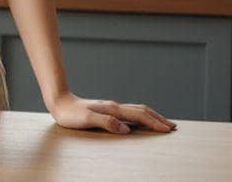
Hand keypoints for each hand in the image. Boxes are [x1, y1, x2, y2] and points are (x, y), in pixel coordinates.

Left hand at [47, 92, 176, 134]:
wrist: (59, 102)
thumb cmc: (70, 114)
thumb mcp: (87, 120)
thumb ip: (106, 123)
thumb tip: (126, 130)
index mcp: (113, 109)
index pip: (139, 116)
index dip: (154, 123)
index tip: (168, 129)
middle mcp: (114, 107)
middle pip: (142, 111)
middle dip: (158, 119)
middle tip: (172, 127)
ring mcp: (111, 108)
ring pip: (137, 110)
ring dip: (151, 116)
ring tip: (162, 123)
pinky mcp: (107, 110)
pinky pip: (129, 112)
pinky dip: (141, 116)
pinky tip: (140, 120)